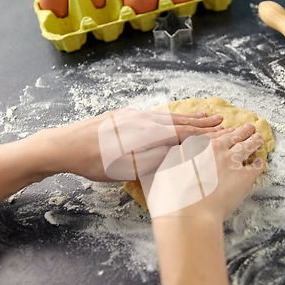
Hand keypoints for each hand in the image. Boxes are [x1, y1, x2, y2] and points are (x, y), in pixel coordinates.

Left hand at [40, 109, 222, 181]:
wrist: (63, 145)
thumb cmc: (95, 161)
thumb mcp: (128, 168)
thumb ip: (156, 159)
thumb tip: (178, 152)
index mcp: (148, 132)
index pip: (183, 131)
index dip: (204, 132)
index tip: (220, 129)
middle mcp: (143, 119)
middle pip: (177, 120)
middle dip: (199, 121)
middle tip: (217, 118)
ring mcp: (131, 116)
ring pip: (166, 116)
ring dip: (186, 117)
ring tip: (201, 115)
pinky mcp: (121, 116)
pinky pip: (153, 115)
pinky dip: (169, 117)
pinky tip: (170, 118)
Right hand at [149, 122, 264, 221]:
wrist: (188, 213)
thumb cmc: (169, 198)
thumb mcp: (158, 175)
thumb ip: (164, 165)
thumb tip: (159, 162)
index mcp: (193, 147)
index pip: (209, 136)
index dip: (218, 132)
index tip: (223, 128)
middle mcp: (213, 149)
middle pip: (231, 136)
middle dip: (240, 131)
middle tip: (248, 126)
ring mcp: (230, 161)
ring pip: (246, 146)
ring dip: (253, 141)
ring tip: (259, 138)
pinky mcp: (244, 176)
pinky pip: (255, 166)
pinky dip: (258, 163)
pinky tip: (260, 162)